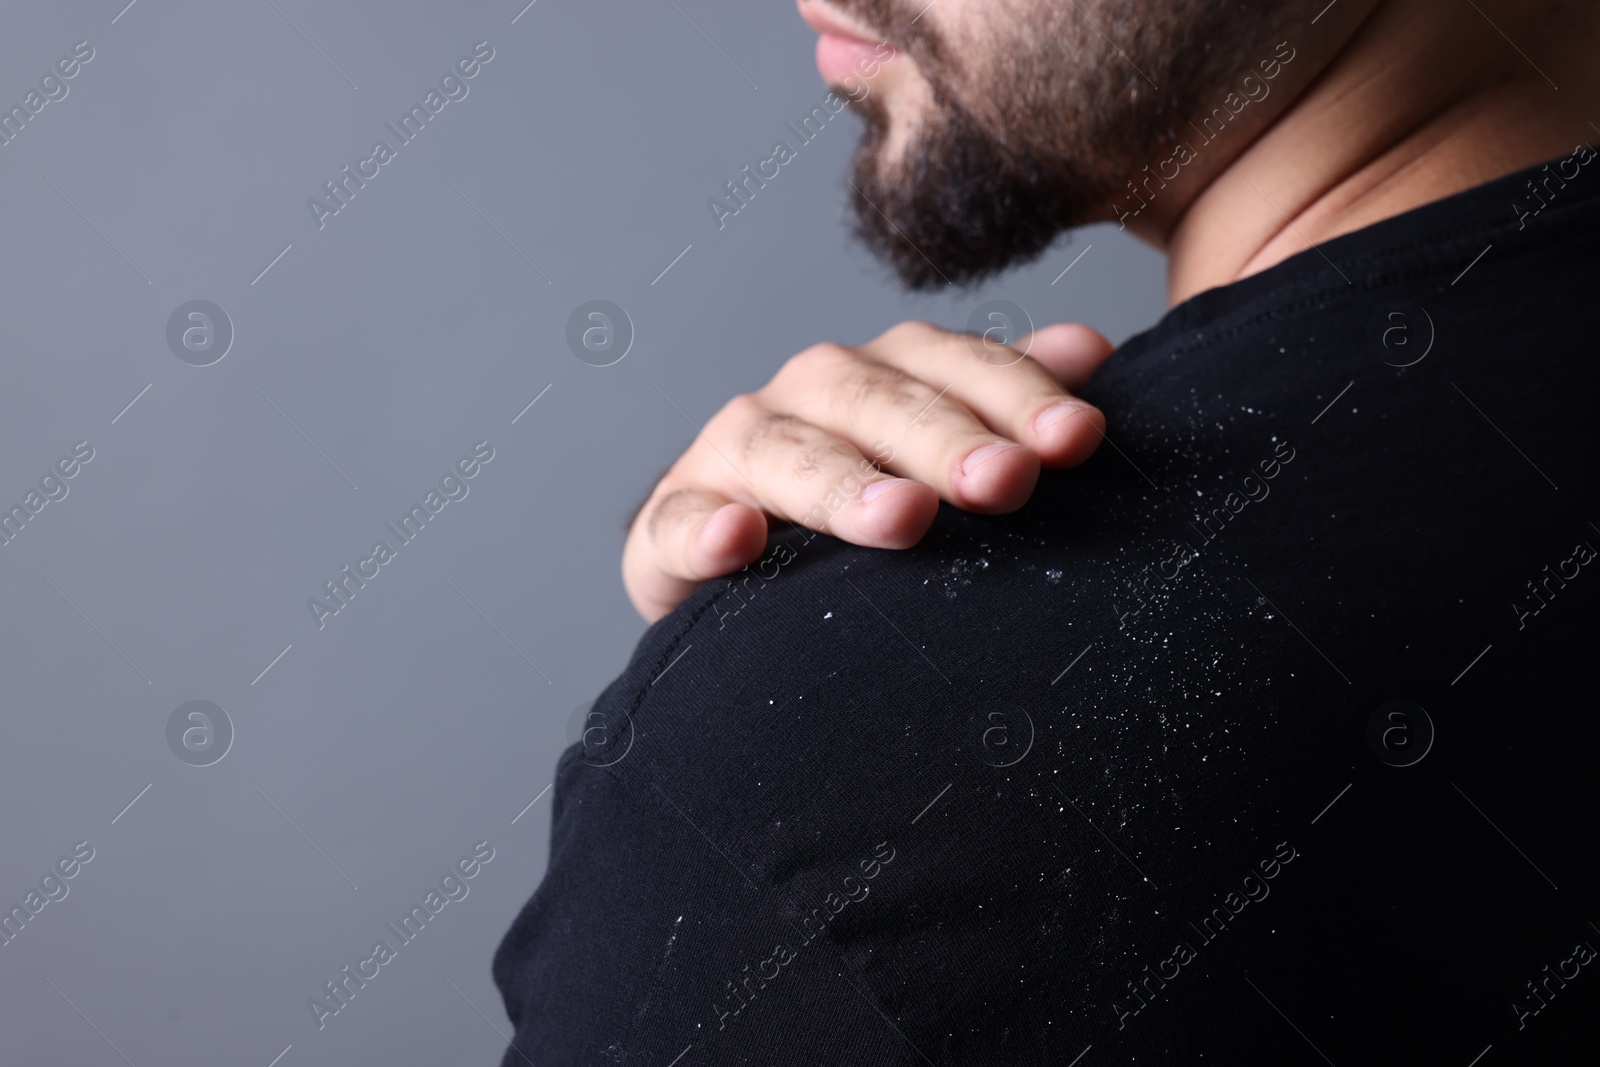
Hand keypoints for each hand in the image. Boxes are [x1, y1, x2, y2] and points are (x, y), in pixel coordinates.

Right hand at [623, 320, 1114, 620]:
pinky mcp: (670, 524)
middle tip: (1007, 482)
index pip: (955, 367)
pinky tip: (740, 539)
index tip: (1080, 439)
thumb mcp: (937, 460)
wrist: (739, 576)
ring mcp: (732, 456)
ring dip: (843, 483)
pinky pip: (681, 523)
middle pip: (876, 403)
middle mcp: (808, 398)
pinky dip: (707, 531)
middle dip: (946, 441)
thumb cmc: (864, 521)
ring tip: (901, 518)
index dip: (1017, 396)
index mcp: (881, 376)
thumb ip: (1001, 401)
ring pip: (785, 453)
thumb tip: (1091, 351)